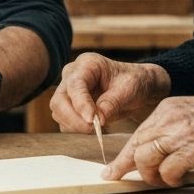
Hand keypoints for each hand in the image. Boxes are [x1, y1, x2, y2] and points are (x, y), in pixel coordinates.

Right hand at [51, 54, 169, 132]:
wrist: (135, 84)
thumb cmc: (133, 81)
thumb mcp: (129, 89)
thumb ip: (112, 103)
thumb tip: (96, 121)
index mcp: (87, 64)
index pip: (75, 85)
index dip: (81, 104)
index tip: (91, 121)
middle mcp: (71, 75)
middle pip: (59, 100)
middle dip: (74, 118)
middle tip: (94, 130)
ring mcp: (67, 89)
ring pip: (58, 111)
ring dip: (74, 125)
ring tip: (97, 128)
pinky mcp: (68, 104)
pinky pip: (63, 120)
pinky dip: (75, 128)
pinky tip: (92, 128)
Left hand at [103, 88, 193, 185]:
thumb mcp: (189, 113)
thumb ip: (170, 127)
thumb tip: (156, 149)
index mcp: (165, 111)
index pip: (137, 135)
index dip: (124, 154)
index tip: (112, 169)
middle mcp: (167, 120)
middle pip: (135, 146)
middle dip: (127, 166)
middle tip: (121, 178)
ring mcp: (179, 135)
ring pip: (145, 159)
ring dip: (150, 175)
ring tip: (161, 180)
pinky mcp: (193, 150)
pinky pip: (168, 171)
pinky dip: (170, 179)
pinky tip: (178, 180)